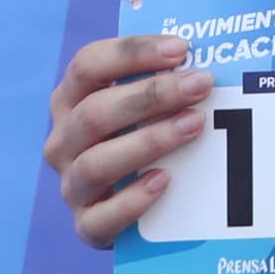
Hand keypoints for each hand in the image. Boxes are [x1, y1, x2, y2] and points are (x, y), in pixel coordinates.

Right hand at [42, 28, 210, 249]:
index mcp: (70, 100)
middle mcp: (63, 141)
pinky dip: (131, 201)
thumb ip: (165, 79)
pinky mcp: (86, 226)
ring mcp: (71, 185)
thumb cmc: (144, 135)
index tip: (181, 48)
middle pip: (93, 113)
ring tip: (194, 126)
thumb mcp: (145, 105)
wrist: (130, 205)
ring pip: (95, 164)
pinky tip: (165, 181)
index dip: (132, 52)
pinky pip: (100, 219)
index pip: (87, 65)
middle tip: (201, 84)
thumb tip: (211, 61)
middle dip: (151, 96)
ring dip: (147, 142)